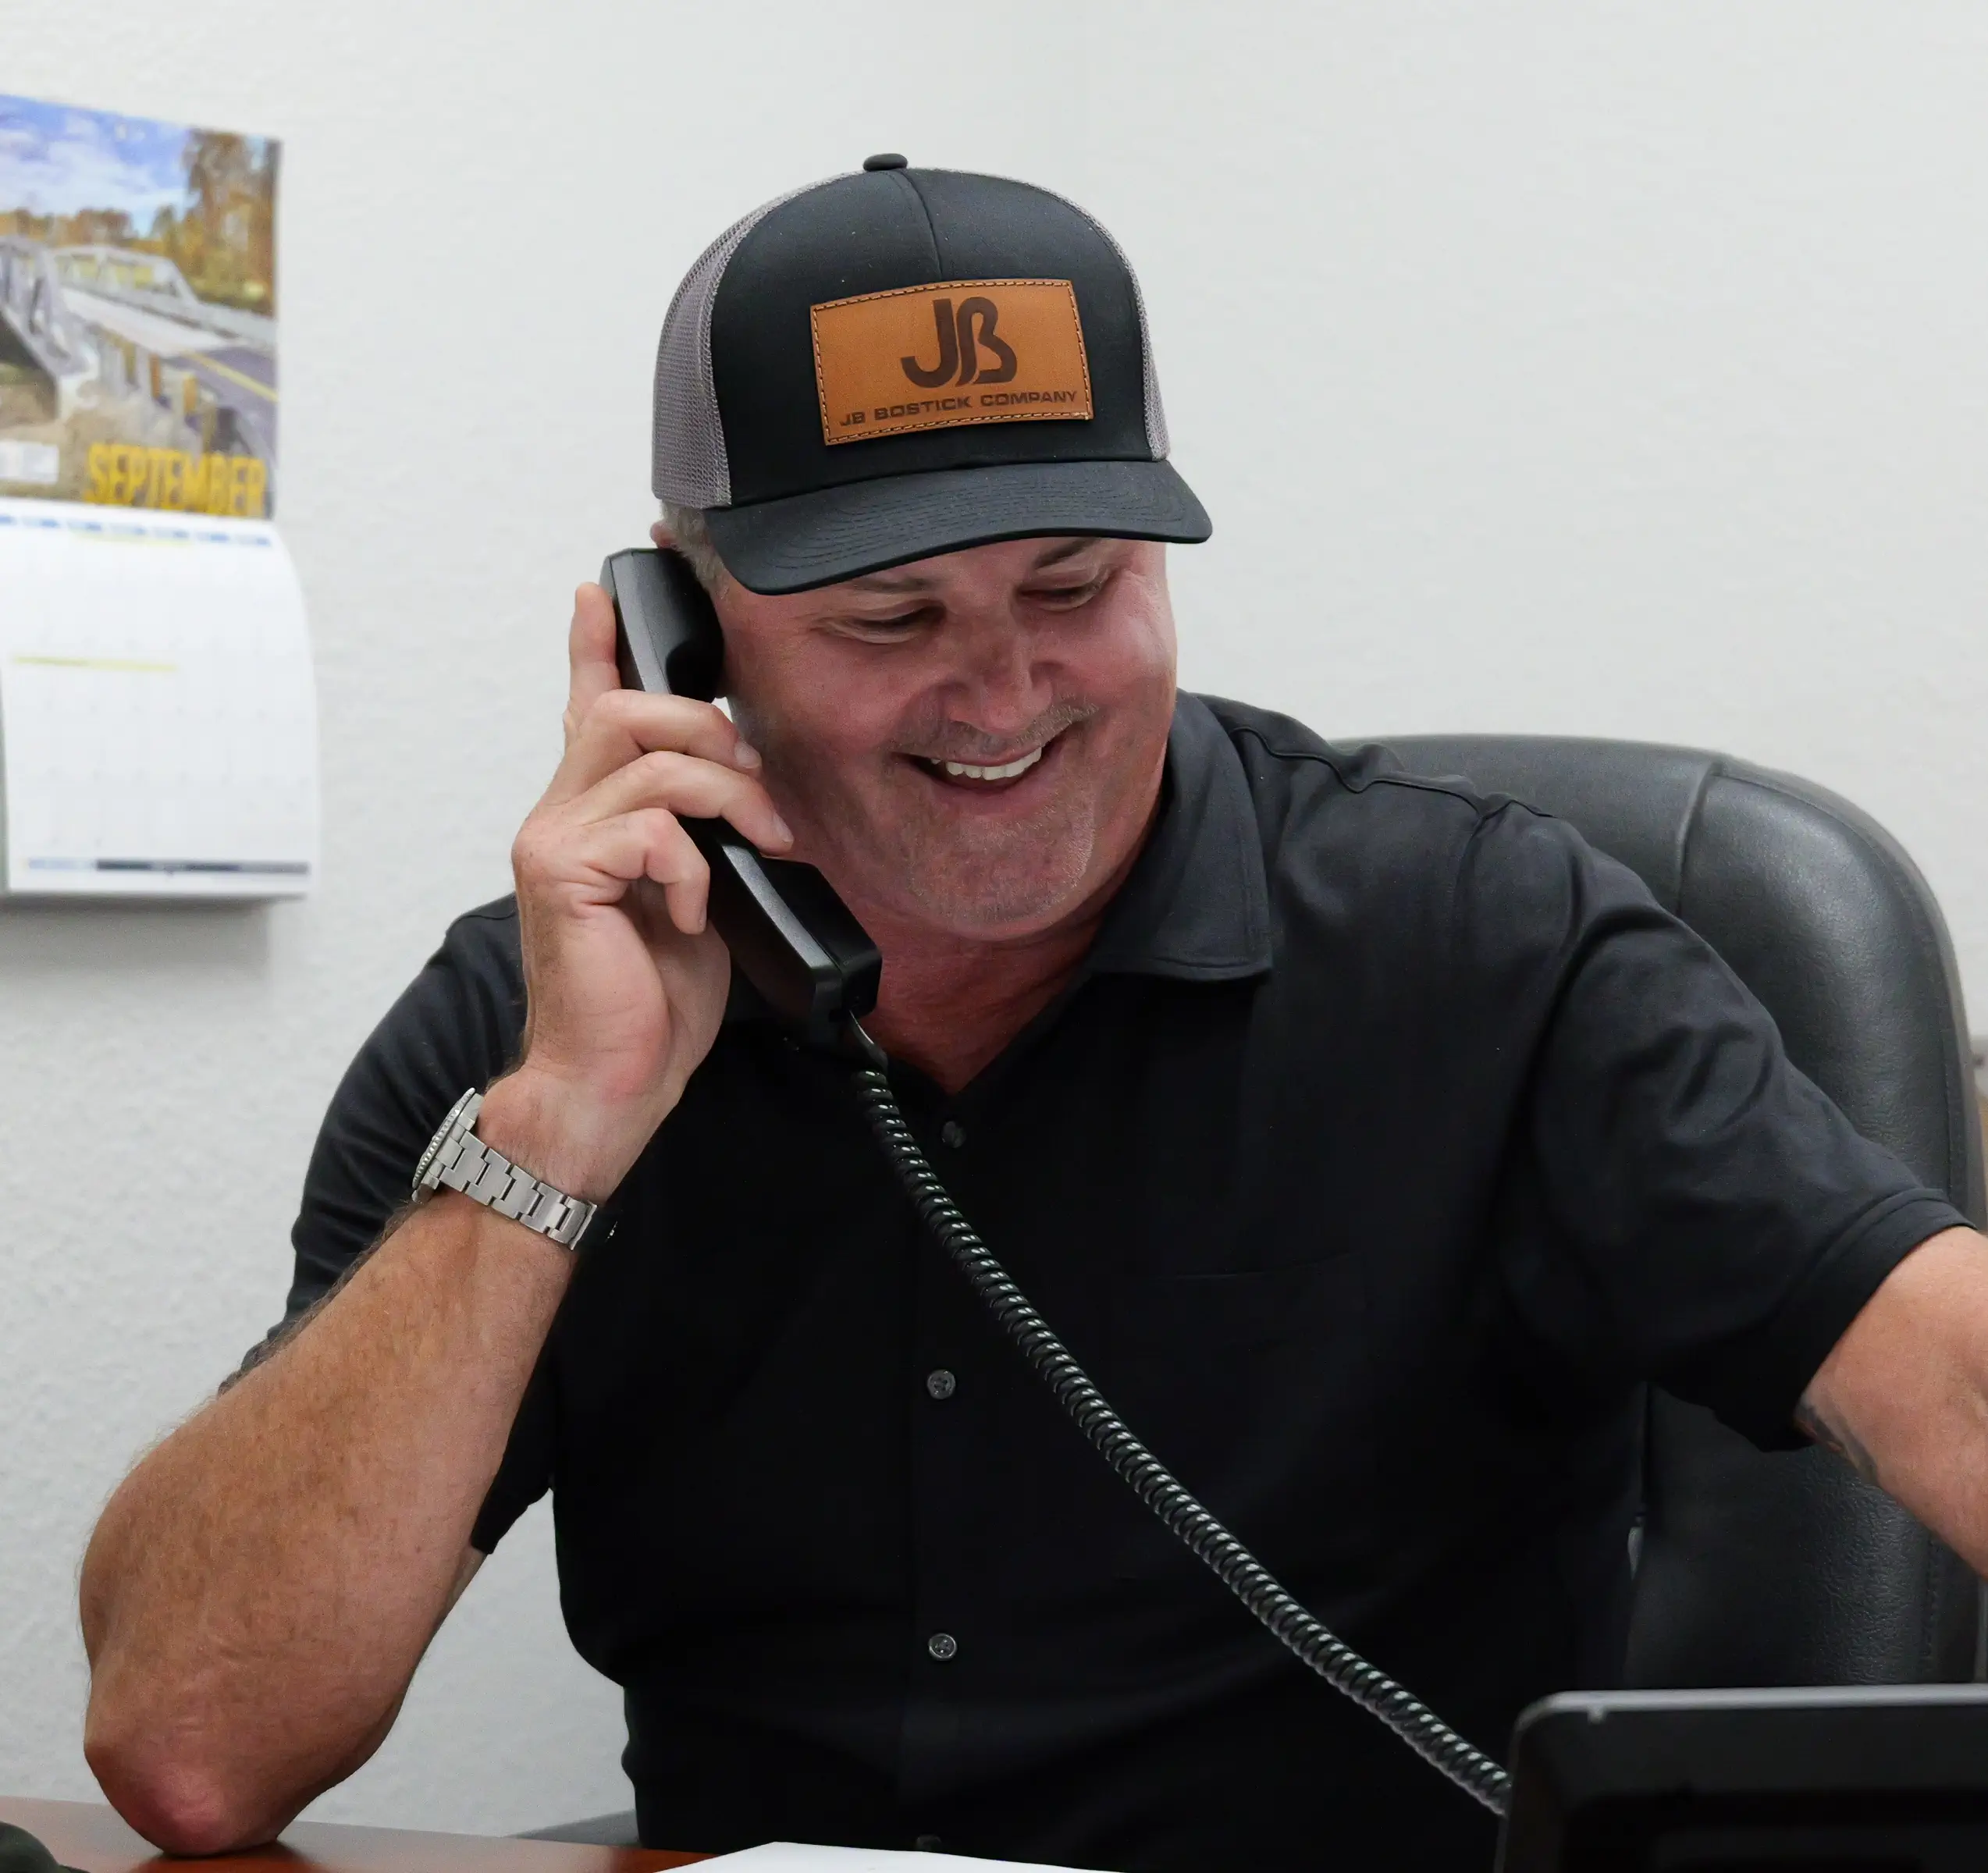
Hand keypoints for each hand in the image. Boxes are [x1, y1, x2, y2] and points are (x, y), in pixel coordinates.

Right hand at [479, 581, 792, 1199]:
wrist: (609, 1081)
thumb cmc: (646, 1004)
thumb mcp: (695, 899)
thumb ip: (701, 838)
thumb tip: (751, 798)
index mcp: (591, 817)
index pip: (587, 708)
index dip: (595, 646)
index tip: (603, 594)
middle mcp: (560, 816)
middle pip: (628, 711)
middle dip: (711, 731)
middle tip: (758, 790)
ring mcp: (553, 840)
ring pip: (650, 758)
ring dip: (728, 797)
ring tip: (758, 846)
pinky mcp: (563, 872)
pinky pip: (652, 827)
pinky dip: (693, 865)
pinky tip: (695, 911)